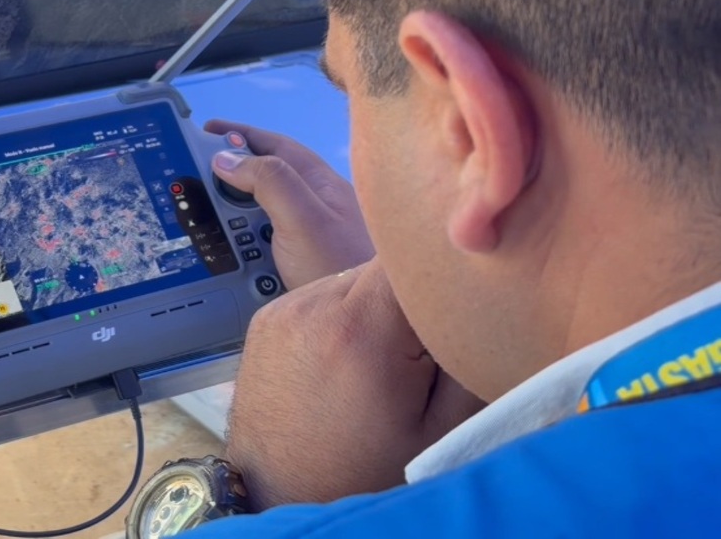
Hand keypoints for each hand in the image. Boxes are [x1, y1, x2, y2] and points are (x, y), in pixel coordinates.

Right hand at [205, 119, 373, 289]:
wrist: (372, 323)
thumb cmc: (342, 266)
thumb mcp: (303, 219)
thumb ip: (269, 182)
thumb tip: (226, 158)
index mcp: (320, 184)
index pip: (275, 146)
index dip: (241, 134)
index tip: (206, 131)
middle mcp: (315, 206)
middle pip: (264, 180)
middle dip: (230, 179)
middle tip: (197, 185)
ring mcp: (308, 236)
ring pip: (260, 215)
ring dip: (233, 219)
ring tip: (211, 226)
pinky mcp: (300, 264)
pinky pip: (262, 245)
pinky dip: (242, 246)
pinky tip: (231, 258)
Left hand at [224, 260, 484, 508]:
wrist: (280, 494)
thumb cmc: (366, 472)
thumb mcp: (439, 429)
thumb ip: (465, 356)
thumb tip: (485, 298)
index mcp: (360, 328)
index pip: (413, 257)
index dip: (442, 277)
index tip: (456, 308)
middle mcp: (313, 305)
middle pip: (383, 268)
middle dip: (410, 300)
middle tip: (419, 354)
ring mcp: (283, 308)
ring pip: (353, 280)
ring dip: (374, 309)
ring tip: (379, 364)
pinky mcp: (266, 317)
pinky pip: (321, 297)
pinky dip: (341, 318)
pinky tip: (345, 362)